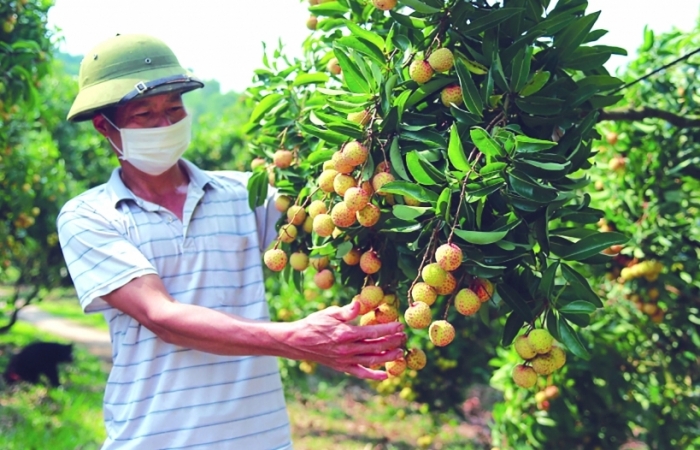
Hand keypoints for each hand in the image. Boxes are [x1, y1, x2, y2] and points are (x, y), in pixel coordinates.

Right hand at [288, 301, 405, 379]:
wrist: (298, 342)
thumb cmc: (314, 324)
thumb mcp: (329, 313)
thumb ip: (347, 310)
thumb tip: (359, 303)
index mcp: (346, 334)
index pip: (373, 332)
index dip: (389, 329)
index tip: (399, 325)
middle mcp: (347, 349)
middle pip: (376, 346)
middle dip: (392, 341)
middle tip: (404, 337)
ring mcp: (345, 360)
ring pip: (371, 360)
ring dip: (388, 357)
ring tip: (400, 352)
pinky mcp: (342, 367)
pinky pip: (360, 373)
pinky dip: (373, 376)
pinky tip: (385, 376)